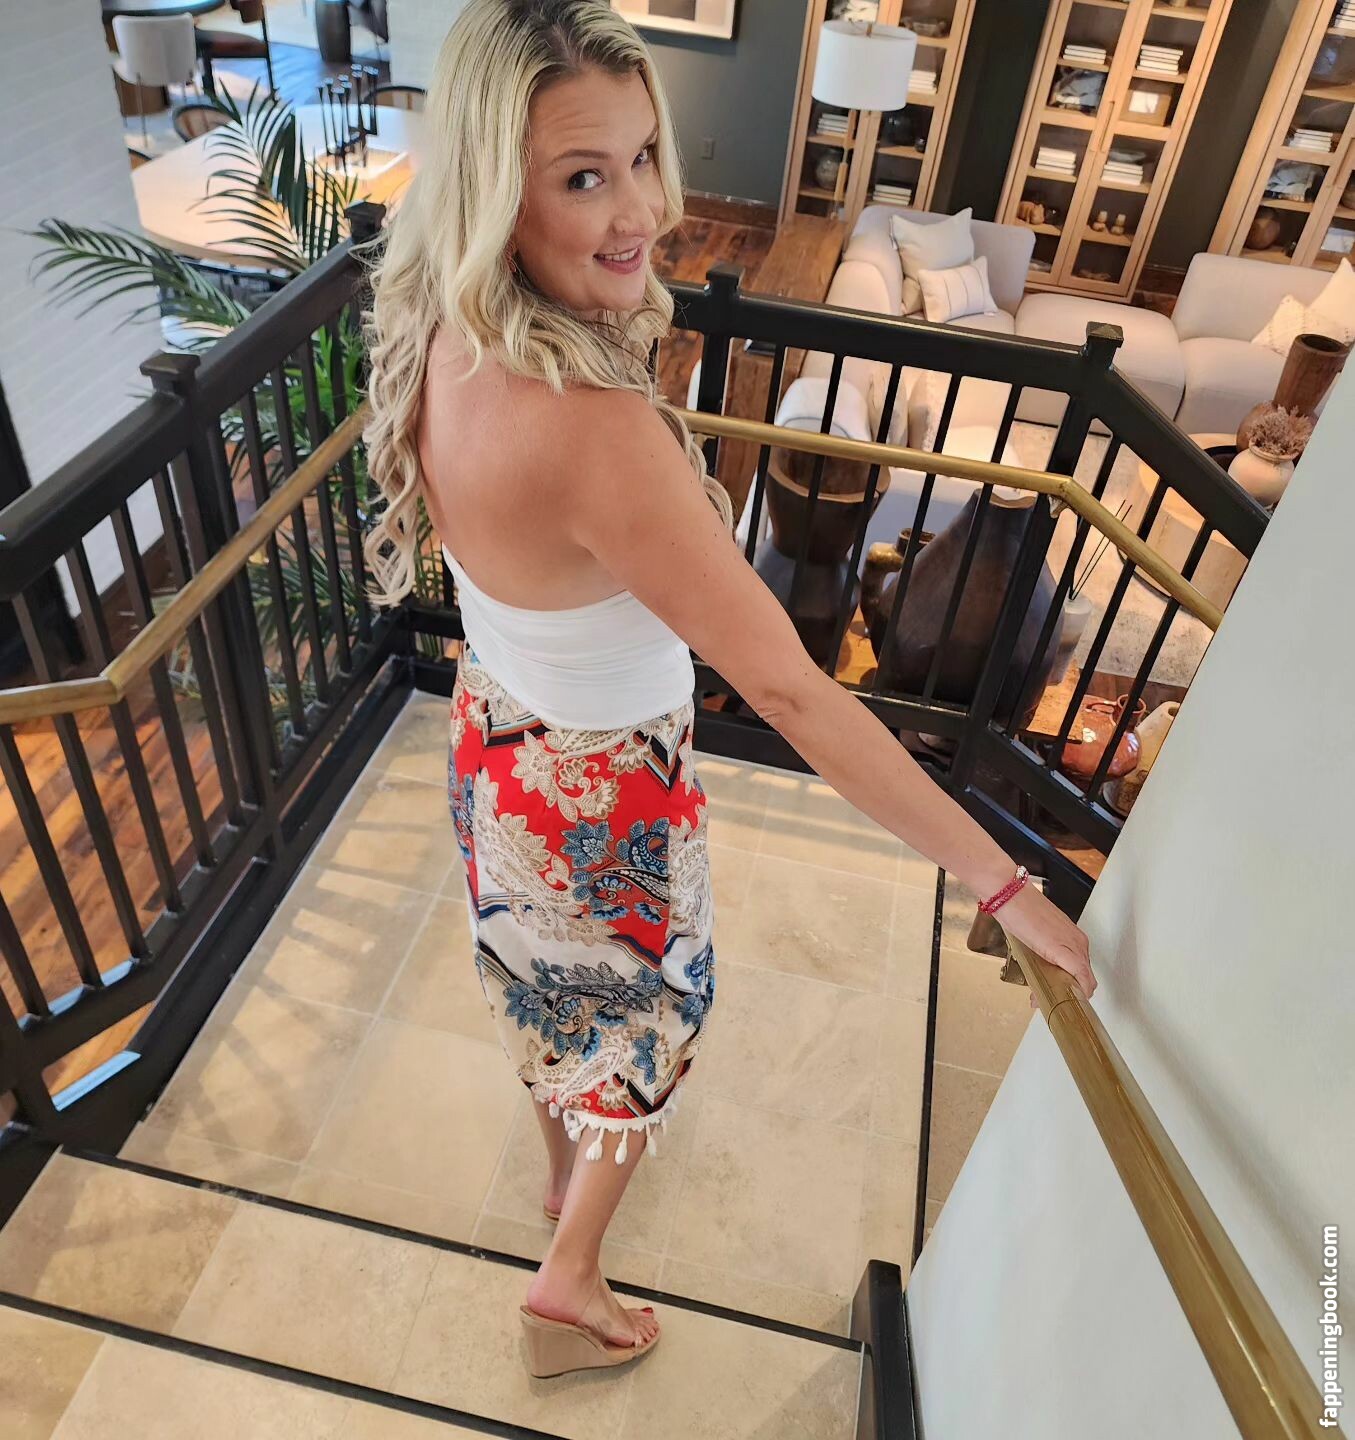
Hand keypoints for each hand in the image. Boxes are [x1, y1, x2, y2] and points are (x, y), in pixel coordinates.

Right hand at [997, 884, 1095, 1004]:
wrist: (1008, 893)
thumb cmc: (1017, 908)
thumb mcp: (1035, 936)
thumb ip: (1042, 952)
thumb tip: (1037, 970)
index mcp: (1073, 938)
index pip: (1081, 971)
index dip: (1069, 986)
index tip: (1054, 994)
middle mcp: (1078, 942)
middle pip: (1083, 978)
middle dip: (1063, 993)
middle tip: (1041, 999)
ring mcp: (1073, 946)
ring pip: (1081, 981)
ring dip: (1062, 993)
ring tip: (1037, 998)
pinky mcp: (1063, 951)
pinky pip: (1079, 977)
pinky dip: (1071, 992)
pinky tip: (1054, 998)